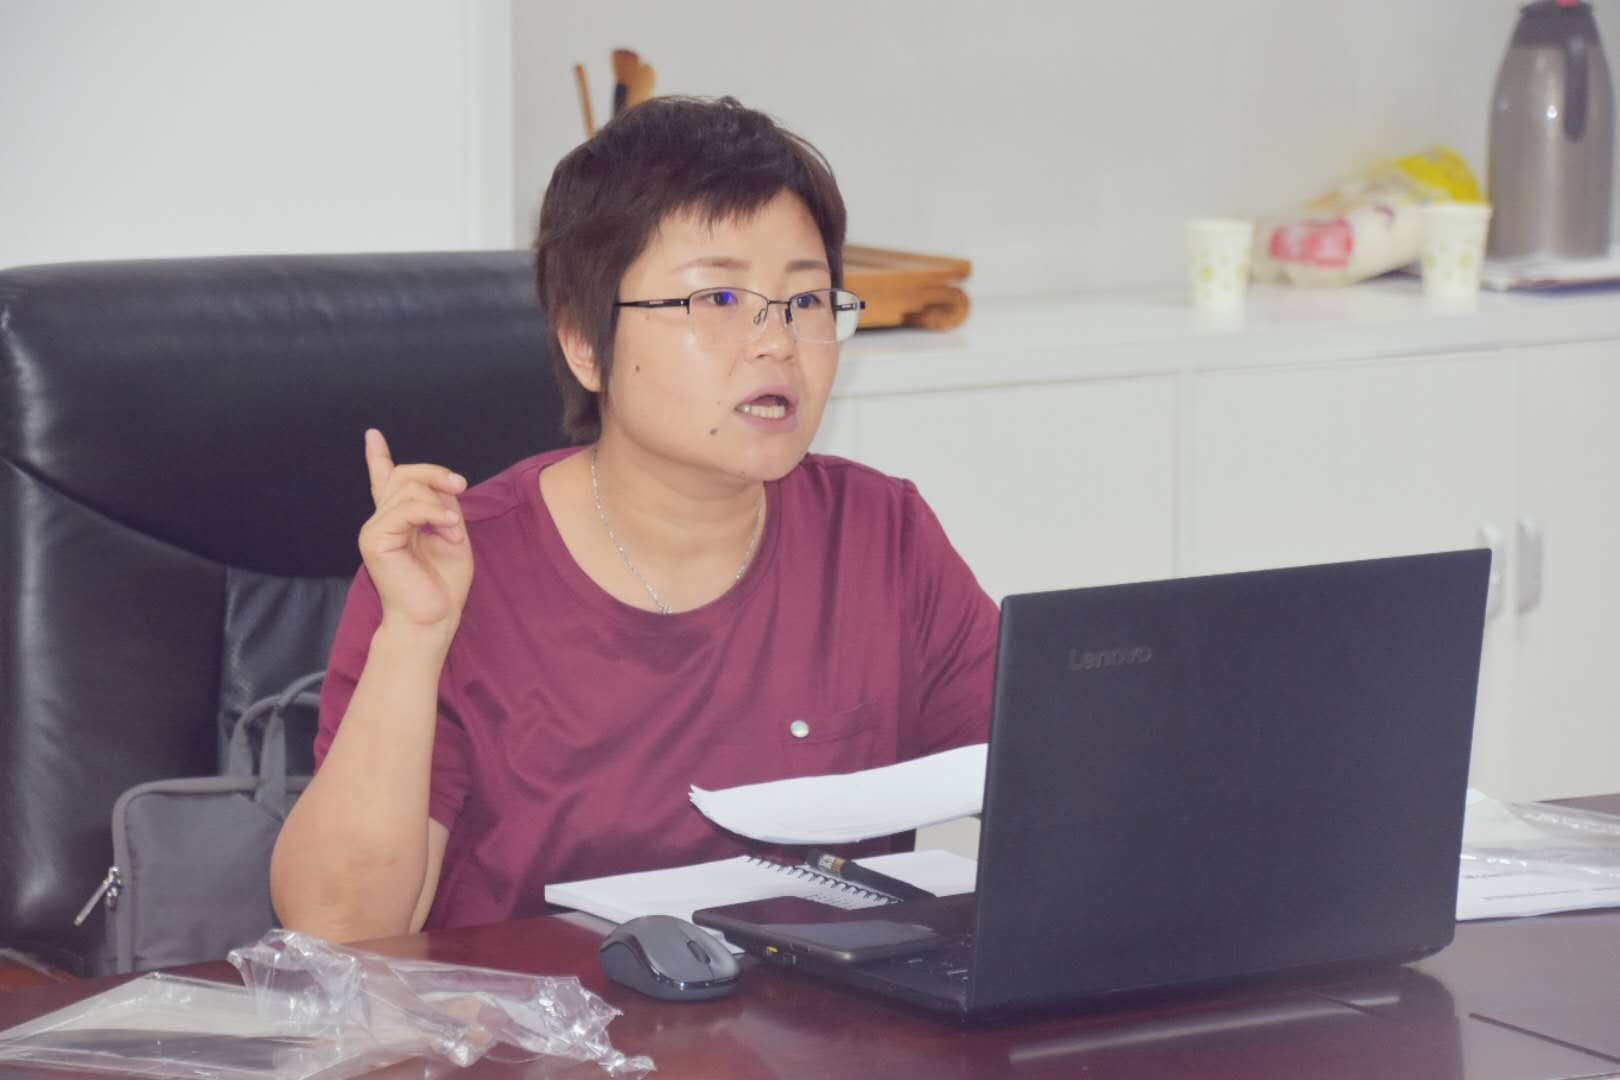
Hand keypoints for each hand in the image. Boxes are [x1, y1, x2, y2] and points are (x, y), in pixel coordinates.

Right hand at [358, 429, 473, 637]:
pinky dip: (434, 513)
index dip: (378, 456)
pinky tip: (449, 529)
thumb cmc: (443, 583)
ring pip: (409, 487)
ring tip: (454, 531)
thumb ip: (443, 506)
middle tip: (462, 486)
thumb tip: (441, 485)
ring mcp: (375, 529)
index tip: (373, 435)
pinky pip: (406, 509)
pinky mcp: (375, 539)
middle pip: (406, 474)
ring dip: (441, 505)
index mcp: (399, 520)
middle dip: (437, 474)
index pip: (385, 480)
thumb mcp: (452, 534)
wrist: (434, 618)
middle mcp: (383, 520)